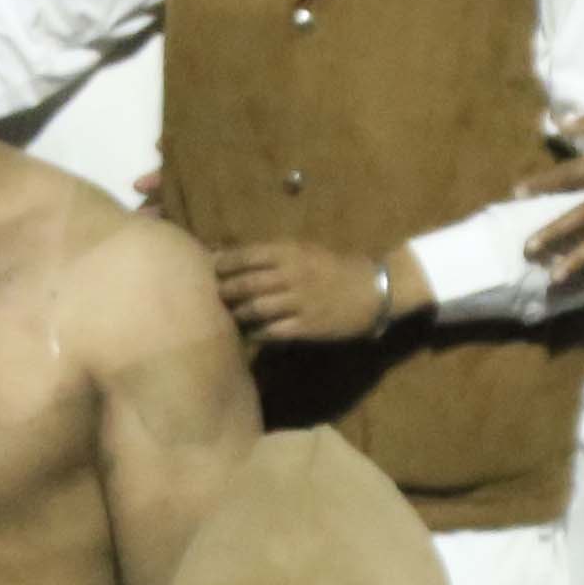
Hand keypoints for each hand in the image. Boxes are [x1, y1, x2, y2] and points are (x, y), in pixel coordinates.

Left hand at [213, 239, 402, 347]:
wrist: (373, 289)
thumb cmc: (335, 267)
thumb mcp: (305, 250)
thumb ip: (273, 255)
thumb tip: (233, 255)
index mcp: (290, 251)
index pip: (246, 255)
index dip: (223, 263)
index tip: (210, 269)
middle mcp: (291, 275)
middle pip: (245, 283)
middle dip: (225, 291)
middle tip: (215, 296)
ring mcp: (299, 302)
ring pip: (255, 308)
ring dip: (237, 313)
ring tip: (230, 316)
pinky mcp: (306, 326)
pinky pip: (272, 331)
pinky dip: (256, 333)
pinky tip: (249, 334)